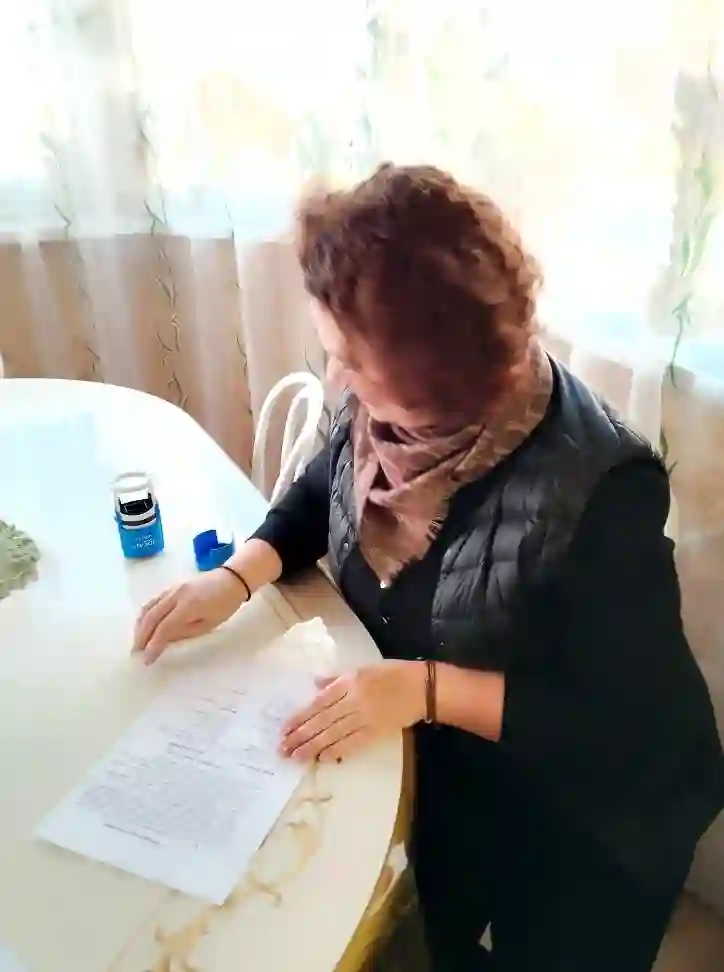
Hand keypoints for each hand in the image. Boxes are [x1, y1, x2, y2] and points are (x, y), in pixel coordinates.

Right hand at [133, 569, 247, 664]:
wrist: (231, 579)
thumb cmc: (225, 605)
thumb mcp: (208, 624)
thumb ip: (184, 633)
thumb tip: (163, 641)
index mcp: (188, 606)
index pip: (164, 628)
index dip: (153, 645)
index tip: (146, 660)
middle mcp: (175, 595)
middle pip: (151, 617)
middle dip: (141, 637)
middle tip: (136, 653)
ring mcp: (172, 589)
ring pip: (148, 608)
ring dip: (140, 626)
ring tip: (138, 642)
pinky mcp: (171, 587)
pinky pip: (153, 601)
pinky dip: (145, 615)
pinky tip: (144, 625)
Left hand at [280, 659, 425, 762]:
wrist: (421, 687)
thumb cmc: (391, 673)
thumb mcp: (362, 668)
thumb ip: (337, 678)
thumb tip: (315, 684)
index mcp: (349, 682)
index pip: (318, 703)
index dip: (300, 717)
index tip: (284, 729)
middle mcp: (353, 700)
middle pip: (321, 721)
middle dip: (301, 736)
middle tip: (283, 749)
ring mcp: (365, 717)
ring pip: (333, 734)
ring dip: (313, 747)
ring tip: (296, 756)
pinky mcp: (376, 731)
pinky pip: (352, 743)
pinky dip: (337, 750)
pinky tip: (322, 757)